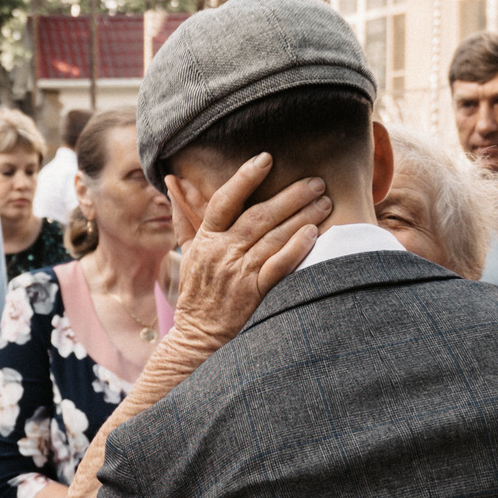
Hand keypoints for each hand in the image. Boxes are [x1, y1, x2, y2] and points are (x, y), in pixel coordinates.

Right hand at [164, 157, 332, 351]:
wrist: (199, 338)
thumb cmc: (197, 293)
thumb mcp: (187, 253)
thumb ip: (185, 218)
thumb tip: (173, 184)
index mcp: (206, 239)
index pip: (225, 200)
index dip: (245, 177)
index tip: (267, 158)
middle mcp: (222, 253)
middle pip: (259, 215)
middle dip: (291, 195)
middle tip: (317, 181)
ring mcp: (238, 273)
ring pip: (273, 237)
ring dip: (302, 216)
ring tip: (325, 202)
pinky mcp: (254, 294)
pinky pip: (278, 266)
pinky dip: (296, 248)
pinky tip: (313, 234)